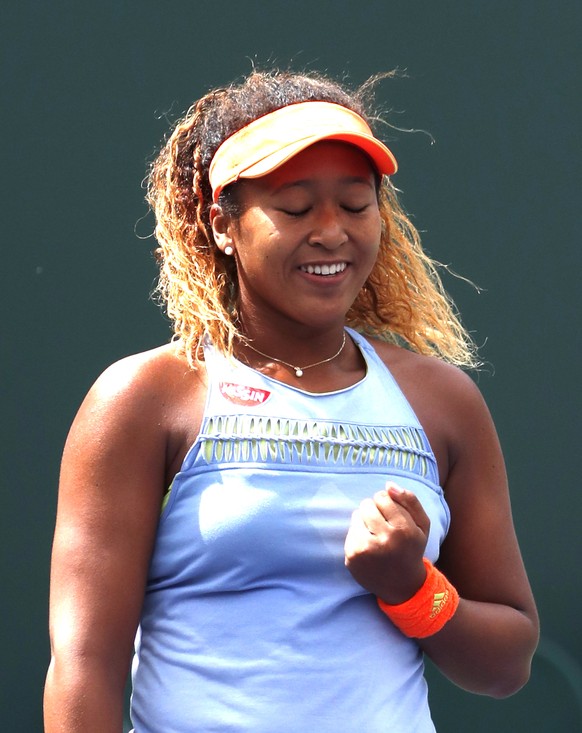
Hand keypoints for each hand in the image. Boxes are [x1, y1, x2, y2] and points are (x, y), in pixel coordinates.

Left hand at [344, 482, 429, 603]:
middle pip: (367, 504)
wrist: (402, 585)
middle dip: (374, 509)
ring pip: (356, 515)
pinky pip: (350, 530)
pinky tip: (368, 545)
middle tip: (382, 523)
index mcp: (404, 530)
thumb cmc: (412, 549)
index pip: (383, 496)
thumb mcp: (422, 525)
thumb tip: (388, 485)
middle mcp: (384, 540)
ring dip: (364, 520)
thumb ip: (410, 500)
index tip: (391, 513)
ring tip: (375, 533)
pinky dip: (358, 533)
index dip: (386, 501)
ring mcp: (366, 550)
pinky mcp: (352, 556)